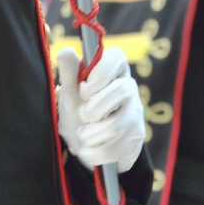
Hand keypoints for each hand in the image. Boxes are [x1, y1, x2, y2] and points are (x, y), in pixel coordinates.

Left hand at [56, 47, 144, 172]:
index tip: (84, 89)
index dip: (100, 72)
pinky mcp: (137, 137)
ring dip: (92, 134)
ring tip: (84, 135)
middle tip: (83, 115)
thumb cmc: (77, 114)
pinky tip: (90, 150)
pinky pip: (118, 147)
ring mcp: (135, 113)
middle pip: (122, 90)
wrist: (85, 148)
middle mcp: (129, 88)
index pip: (117, 56)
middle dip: (94, 108)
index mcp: (112, 71)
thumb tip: (66, 51)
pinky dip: (96, 153)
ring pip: (118, 124)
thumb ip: (69, 75)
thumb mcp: (70, 96)